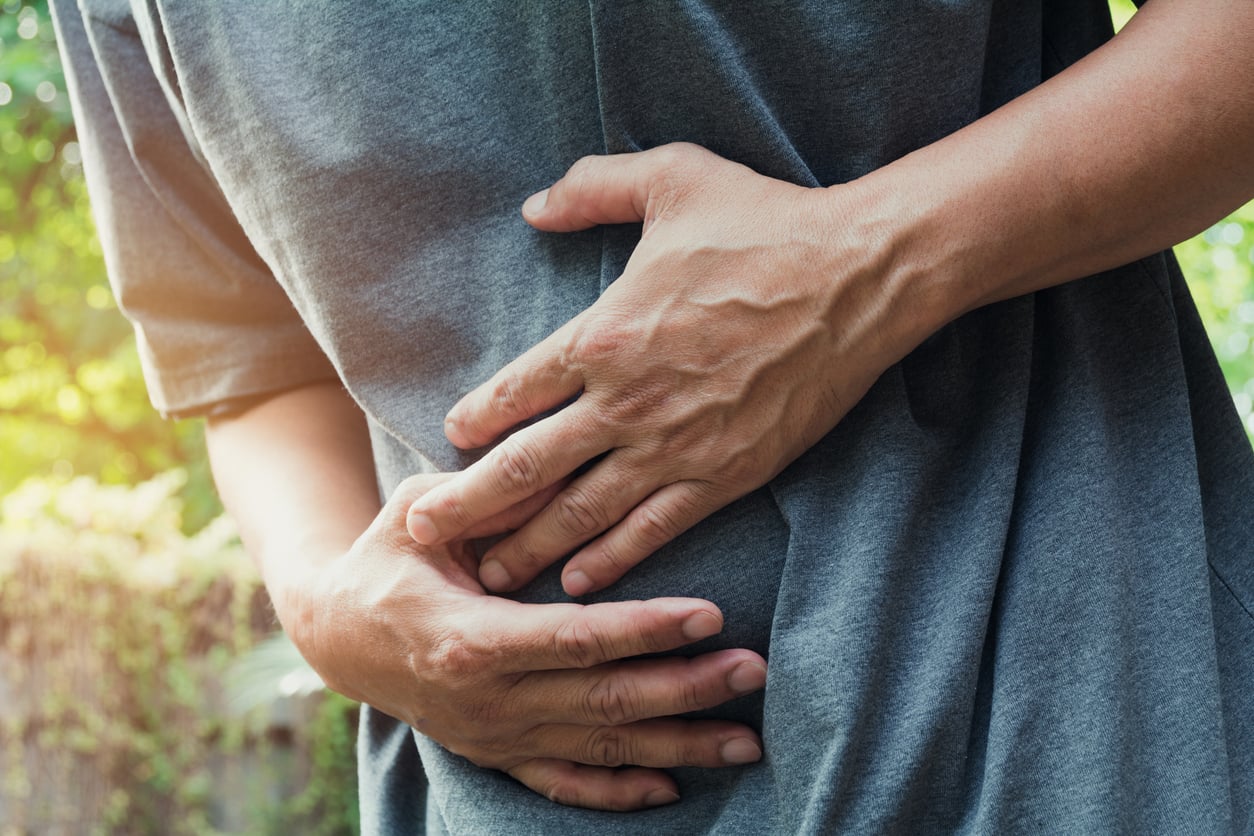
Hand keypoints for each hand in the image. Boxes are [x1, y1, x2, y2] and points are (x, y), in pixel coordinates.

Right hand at [290, 472, 767, 810]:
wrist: (337, 637)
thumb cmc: (386, 562)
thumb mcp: (419, 515)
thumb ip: (489, 498)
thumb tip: (561, 474)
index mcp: (470, 636)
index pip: (575, 638)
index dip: (645, 629)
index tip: (711, 615)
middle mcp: (488, 699)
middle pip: (604, 698)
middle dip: (686, 687)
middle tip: (754, 670)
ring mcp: (495, 735)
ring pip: (600, 747)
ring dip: (677, 744)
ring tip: (745, 740)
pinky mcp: (498, 755)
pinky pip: (565, 784)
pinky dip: (618, 790)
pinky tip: (671, 786)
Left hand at [407, 143, 911, 595]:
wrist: (858, 279)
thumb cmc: (765, 224)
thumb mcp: (672, 178)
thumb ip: (593, 188)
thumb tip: (535, 208)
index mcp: (603, 332)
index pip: (513, 392)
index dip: (472, 422)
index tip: (447, 443)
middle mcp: (625, 400)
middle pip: (526, 466)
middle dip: (468, 505)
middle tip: (423, 531)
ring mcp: (674, 445)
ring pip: (580, 512)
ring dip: (527, 547)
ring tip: (488, 573)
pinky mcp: (724, 474)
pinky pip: (652, 529)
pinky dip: (611, 560)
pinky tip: (577, 582)